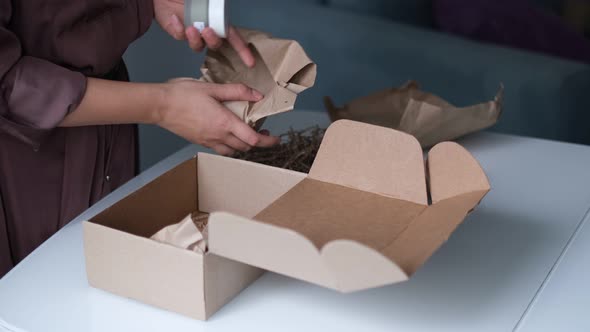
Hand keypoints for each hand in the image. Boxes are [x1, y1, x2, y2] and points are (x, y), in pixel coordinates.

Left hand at [153, 0, 254, 66]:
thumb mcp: (206, 1)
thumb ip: (215, 4)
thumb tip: (223, 2)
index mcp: (218, 20)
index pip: (234, 38)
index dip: (243, 51)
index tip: (250, 63)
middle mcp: (208, 29)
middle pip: (216, 44)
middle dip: (213, 40)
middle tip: (207, 30)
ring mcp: (195, 34)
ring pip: (198, 46)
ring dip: (195, 39)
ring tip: (190, 28)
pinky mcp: (180, 34)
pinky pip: (180, 37)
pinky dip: (178, 29)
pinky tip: (175, 20)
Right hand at [158, 79, 278, 154]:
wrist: (159, 106)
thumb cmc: (183, 94)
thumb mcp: (213, 88)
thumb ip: (237, 91)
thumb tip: (256, 94)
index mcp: (224, 123)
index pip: (253, 139)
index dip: (268, 141)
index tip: (276, 138)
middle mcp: (218, 136)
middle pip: (245, 148)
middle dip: (258, 143)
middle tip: (263, 132)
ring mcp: (208, 141)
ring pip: (232, 152)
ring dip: (243, 146)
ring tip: (247, 135)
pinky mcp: (199, 142)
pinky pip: (219, 149)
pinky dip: (229, 146)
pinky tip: (227, 134)